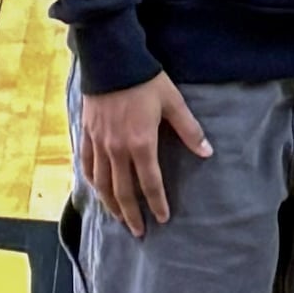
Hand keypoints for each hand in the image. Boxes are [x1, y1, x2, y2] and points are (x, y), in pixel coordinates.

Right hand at [81, 73, 211, 237]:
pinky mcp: (86, 134)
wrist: (111, 61)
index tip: (162, 219)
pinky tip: (96, 190)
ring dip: (110, 204)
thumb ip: (189, 130)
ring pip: (102, 183)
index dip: (157, 203)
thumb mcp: (173, 102)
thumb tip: (207, 152)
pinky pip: (87, 165)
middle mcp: (117, 149)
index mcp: (141, 143)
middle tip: (138, 232)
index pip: (150, 183)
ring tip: (118, 218)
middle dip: (131, 214)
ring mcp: (99, 143)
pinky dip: (91, 182)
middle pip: (123, 191)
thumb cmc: (145, 80)